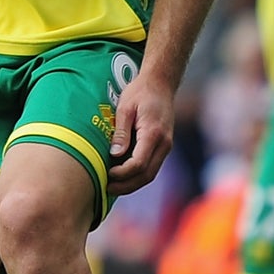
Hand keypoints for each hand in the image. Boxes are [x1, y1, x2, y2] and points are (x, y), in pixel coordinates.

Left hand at [107, 72, 173, 197]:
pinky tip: (123, 177)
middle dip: (126, 185)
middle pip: (147, 175)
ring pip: (151, 174)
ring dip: (132, 184)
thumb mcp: (125, 108)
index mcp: (153, 133)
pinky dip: (138, 176)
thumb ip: (121, 132)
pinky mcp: (163, 147)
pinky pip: (152, 167)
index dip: (122, 173)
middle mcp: (164, 143)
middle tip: (107, 188)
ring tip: (112, 186)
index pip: (139, 163)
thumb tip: (114, 155)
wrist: (161, 84)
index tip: (107, 174)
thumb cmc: (140, 93)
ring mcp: (166, 146)